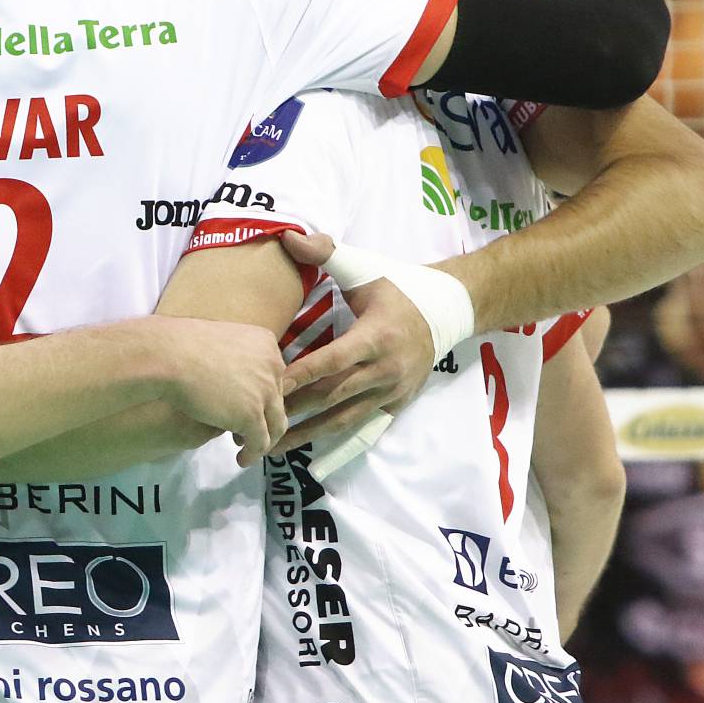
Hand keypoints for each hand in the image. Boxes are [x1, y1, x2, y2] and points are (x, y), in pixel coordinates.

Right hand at [156, 317, 288, 467]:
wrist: (168, 355)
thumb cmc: (181, 344)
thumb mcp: (219, 344)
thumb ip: (234, 360)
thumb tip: (236, 383)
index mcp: (266, 343)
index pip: (273, 377)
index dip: (259, 396)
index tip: (243, 406)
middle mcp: (273, 366)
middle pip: (276, 400)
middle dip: (261, 418)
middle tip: (242, 432)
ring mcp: (265, 391)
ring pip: (275, 424)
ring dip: (262, 440)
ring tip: (245, 449)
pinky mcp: (251, 415)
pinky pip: (260, 441)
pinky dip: (253, 453)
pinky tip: (241, 459)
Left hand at [272, 230, 435, 453]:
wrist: (449, 310)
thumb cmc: (399, 285)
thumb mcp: (365, 266)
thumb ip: (326, 253)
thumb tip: (289, 236)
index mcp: (375, 337)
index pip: (331, 362)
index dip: (300, 375)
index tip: (268, 388)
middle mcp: (385, 370)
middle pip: (332, 396)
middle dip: (293, 411)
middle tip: (255, 423)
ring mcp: (392, 392)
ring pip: (344, 419)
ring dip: (307, 435)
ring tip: (271, 445)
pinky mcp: (395, 405)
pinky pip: (365, 431)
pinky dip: (340, 449)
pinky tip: (314, 465)